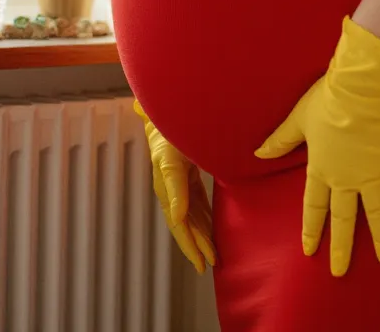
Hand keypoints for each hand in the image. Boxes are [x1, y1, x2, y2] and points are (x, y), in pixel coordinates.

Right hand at [134, 101, 216, 273]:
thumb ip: (174, 188)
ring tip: (213, 255)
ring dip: (202, 235)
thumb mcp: (170, 161)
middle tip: (211, 264)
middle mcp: (173, 192)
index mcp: (166, 190)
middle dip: (198, 246)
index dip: (190, 245)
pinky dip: (205, 219)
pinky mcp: (190, 177)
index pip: (179, 225)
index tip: (201, 262)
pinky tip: (212, 229)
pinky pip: (198, 204)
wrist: (169, 115)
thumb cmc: (168, 137)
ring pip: (193, 217)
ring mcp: (182, 185)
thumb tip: (177, 217)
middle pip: (186, 225)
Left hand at [254, 16, 379, 275]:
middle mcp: (346, 178)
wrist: (359, 90)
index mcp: (321, 169)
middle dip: (341, 246)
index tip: (310, 251)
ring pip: (377, 212)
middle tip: (340, 272)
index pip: (314, 206)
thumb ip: (281, 140)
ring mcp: (372, 173)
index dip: (312, 228)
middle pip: (343, 218)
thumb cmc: (326, 101)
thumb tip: (258, 153)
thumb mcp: (298, 120)